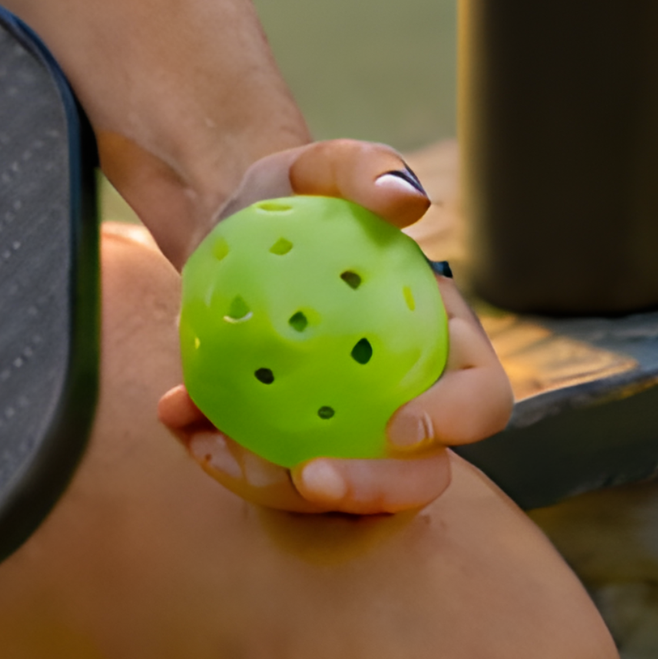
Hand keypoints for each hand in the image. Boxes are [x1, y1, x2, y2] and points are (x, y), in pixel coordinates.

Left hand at [155, 137, 511, 520]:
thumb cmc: (294, 196)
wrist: (229, 224)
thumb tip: (407, 198)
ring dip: (274, 483)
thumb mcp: (319, 168)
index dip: (455, 423)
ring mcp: (350, 426)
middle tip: (311, 477)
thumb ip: (365, 169)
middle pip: (419, 473)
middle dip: (374, 490)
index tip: (399, 427)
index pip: (481, 397)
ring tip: (206, 444)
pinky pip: (269, 467)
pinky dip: (222, 452)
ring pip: (338, 485)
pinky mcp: (293, 437)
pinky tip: (176, 415)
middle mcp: (407, 396)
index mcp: (442, 341)